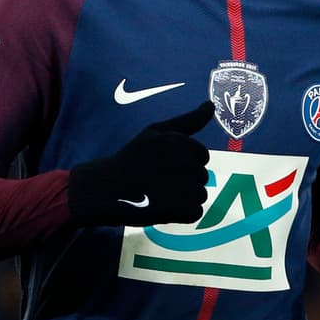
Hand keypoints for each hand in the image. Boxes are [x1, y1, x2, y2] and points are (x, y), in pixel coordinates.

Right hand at [69, 101, 212, 225]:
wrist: (107, 189)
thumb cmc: (132, 158)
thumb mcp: (156, 132)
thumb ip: (188, 120)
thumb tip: (211, 104)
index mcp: (179, 142)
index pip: (202, 155)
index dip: (185, 162)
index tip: (165, 164)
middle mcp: (184, 162)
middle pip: (202, 175)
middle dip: (185, 180)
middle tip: (158, 180)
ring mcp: (184, 187)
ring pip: (200, 194)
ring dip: (184, 197)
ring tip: (160, 194)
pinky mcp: (181, 209)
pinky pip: (196, 211)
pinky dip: (182, 214)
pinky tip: (163, 207)